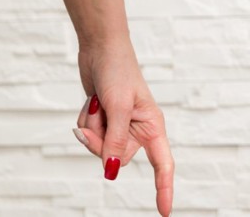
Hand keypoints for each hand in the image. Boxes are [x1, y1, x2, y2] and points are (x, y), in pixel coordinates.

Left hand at [74, 38, 173, 216]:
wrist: (101, 49)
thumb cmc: (118, 71)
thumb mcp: (118, 108)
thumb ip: (116, 141)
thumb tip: (112, 171)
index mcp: (152, 125)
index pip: (162, 164)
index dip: (164, 188)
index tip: (164, 212)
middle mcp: (137, 129)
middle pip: (117, 157)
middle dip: (101, 141)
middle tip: (100, 114)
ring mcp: (119, 126)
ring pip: (99, 148)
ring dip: (91, 127)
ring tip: (97, 102)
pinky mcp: (103, 121)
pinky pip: (88, 136)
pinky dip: (85, 120)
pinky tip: (92, 102)